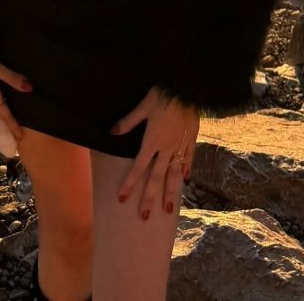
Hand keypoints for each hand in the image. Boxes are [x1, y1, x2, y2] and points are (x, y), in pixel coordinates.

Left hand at [111, 87, 199, 217]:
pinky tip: (186, 180)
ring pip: (174, 174)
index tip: (122, 198)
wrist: (188, 88)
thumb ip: (128, 122)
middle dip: (149, 197)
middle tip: (144, 216)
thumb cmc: (163, 94)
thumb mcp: (143, 106)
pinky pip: (189, 158)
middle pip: (156, 177)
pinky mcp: (191, 139)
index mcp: (152, 141)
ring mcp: (180, 146)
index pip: (138, 167)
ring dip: (170, 192)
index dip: (130, 183)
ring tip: (168, 210)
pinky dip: (187, 169)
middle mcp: (166, 148)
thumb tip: (112, 132)